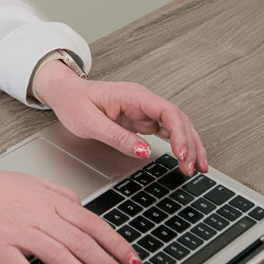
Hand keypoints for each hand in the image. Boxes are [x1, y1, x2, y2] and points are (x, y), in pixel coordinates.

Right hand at [0, 155, 140, 263]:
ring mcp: (21, 231)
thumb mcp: (31, 181)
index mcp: (51, 200)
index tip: (133, 260)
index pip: (93, 223)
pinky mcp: (0, 246)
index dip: (117, 244)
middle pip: (84, 243)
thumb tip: (80, 205)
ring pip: (62, 257)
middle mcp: (40, 215)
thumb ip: (59, 193)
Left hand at [34, 62, 207, 174]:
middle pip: (178, 120)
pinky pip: (167, 131)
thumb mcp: (90, 123)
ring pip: (177, 126)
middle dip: (190, 144)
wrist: (64, 94)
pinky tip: (187, 158)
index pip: (168, 111)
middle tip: (192, 169)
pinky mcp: (142, 119)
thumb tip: (144, 151)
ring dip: (190, 145)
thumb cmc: (73, 103)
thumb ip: (117, 137)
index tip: (182, 155)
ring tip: (199, 167)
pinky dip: (179, 144)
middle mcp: (143, 101)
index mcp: (133, 96)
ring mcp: (144, 110)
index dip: (180, 134)